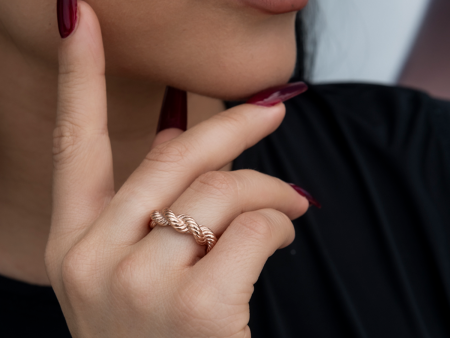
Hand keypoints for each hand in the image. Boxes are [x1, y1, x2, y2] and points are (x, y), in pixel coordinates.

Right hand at [45, 2, 308, 336]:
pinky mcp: (197, 308)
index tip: (79, 16)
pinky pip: (256, 227)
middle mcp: (93, 260)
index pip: (73, 142)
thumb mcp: (137, 271)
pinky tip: (281, 239)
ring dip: (270, 190)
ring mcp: (140, 284)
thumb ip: (154, 204)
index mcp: (74, 246)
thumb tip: (185, 134)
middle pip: (175, 154)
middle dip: (233, 124)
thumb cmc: (159, 336)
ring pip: (224, 189)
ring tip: (292, 206)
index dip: (76, 75)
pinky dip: (280, 225)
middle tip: (273, 110)